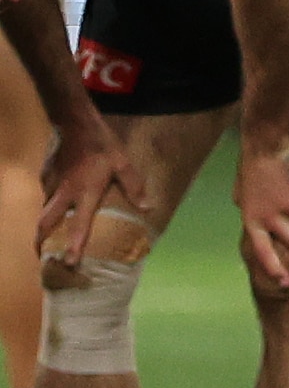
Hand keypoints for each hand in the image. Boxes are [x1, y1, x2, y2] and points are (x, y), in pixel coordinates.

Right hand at [35, 116, 142, 271]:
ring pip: (42, 210)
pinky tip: (51, 211)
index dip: (74, 245)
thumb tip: (148, 208)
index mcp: (85, 193)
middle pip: (46, 222)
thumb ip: (134, 187)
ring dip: (42, 226)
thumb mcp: (124, 164)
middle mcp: (64, 193)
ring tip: (44, 241)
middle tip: (42, 257)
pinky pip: (44, 196)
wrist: (77, 125)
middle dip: (42, 241)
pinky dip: (45, 207)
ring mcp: (51, 184)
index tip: (69, 262)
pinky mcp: (45, 176)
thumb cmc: (103, 146)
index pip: (79, 224)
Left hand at [234, 125, 288, 295]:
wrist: (264, 145)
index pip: (262, 251)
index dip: (274, 268)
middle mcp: (270, 218)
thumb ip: (248, 209)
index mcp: (252, 220)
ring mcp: (287, 207)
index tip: (286, 284)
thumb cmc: (252, 168)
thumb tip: (254, 218)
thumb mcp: (242, 194)